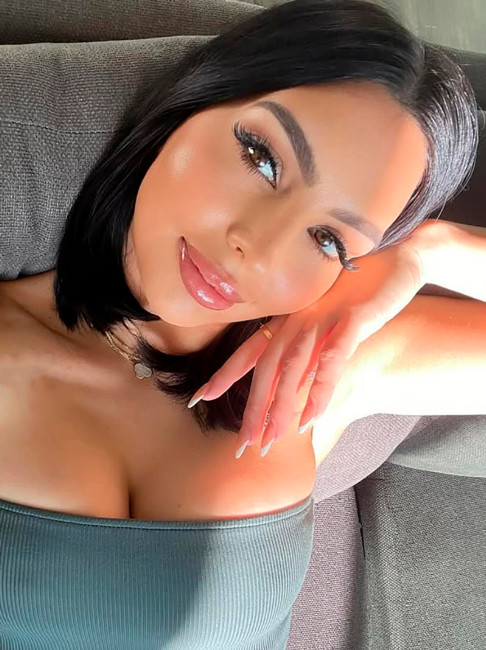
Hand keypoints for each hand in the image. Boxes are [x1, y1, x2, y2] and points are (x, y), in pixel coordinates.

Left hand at [190, 230, 426, 457]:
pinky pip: (330, 359)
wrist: (397, 261)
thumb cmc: (359, 293)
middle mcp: (298, 320)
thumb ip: (307, 348)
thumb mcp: (325, 321)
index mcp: (289, 320)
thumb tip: (293, 383)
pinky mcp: (352, 320)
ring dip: (280, 406)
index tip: (201, 397)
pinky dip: (319, 388)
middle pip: (267, 368)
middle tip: (243, 442)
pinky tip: (311, 416)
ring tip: (271, 439)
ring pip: (292, 368)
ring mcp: (323, 318)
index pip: (250, 350)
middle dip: (253, 407)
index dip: (226, 374)